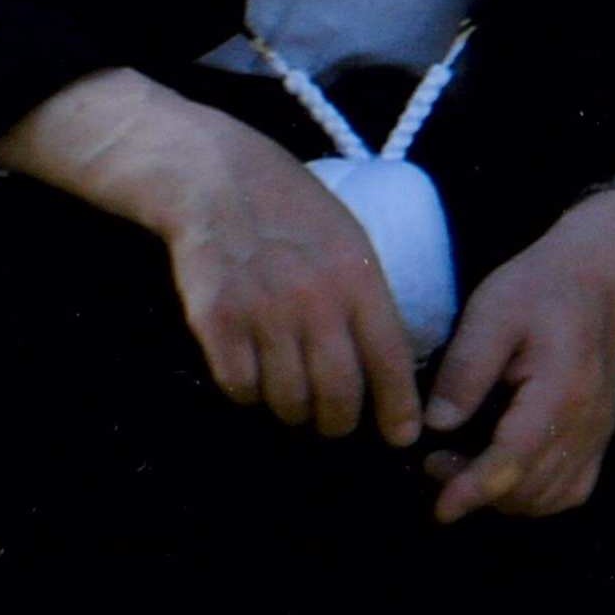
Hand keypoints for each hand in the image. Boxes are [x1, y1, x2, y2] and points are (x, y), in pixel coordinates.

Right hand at [144, 117, 436, 441]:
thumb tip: (383, 367)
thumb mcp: (349, 240)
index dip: (398, 410)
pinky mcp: (215, 320)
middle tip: (332, 422)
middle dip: (338, 423)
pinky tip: (250, 373)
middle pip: (338, 395)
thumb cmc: (290, 208)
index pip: (389, 360)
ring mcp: (261, 312)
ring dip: (292, 411)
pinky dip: (248, 393)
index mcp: (357, 277)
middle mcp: (313, 300)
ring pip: (288, 400)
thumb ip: (367, 298)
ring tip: (289, 397)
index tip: (401, 437)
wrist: (213, 177)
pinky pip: (240, 388)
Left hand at [421, 190, 614, 518]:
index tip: (441, 510)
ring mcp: (599, 434)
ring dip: (504, 497)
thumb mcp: (492, 312)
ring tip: (460, 467)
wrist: (599, 272)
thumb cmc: (541, 285)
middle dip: (479, 491)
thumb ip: (465, 369)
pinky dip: (536, 496)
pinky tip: (503, 475)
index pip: (514, 463)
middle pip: (530, 489)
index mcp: (560, 393)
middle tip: (434, 463)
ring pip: (552, 497)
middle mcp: (587, 424)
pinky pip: (572, 488)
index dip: (474, 491)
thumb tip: (436, 425)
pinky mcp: (601, 434)